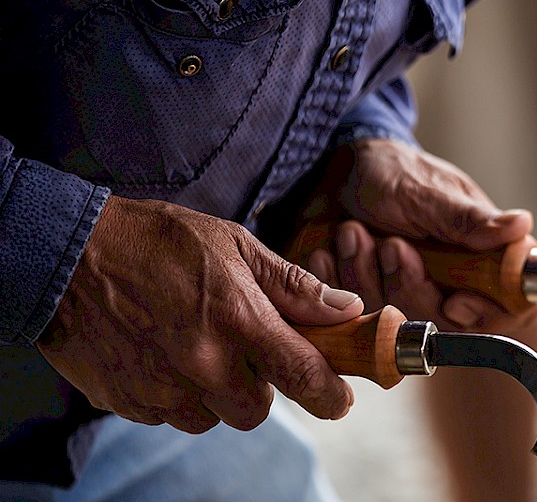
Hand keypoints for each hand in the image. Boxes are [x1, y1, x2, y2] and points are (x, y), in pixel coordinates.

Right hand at [37, 195, 364, 432]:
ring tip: (196, 346)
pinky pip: (169, 416)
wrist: (66, 255)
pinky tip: (163, 354)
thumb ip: (292, 286)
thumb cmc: (156, 242)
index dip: (328, 394)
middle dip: (259, 386)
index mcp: (236, 319)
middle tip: (244, 351)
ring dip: (215, 393)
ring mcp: (160, 387)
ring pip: (211, 418)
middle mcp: (200, 362)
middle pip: (255, 410)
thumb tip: (346, 310)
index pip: (300, 373)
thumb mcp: (234, 245)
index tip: (339, 401)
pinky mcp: (126, 401)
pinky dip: (176, 394)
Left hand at [296, 139, 536, 333]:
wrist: (331, 170)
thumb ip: (467, 219)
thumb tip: (521, 226)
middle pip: (447, 321)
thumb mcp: (426, 192)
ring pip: (397, 319)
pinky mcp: (368, 300)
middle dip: (410, 285)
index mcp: (481, 253)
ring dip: (367, 275)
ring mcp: (407, 293)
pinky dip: (336, 281)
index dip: (485, 314)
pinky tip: (328, 250)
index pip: (508, 305)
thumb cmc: (390, 172)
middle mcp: (451, 281)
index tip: (454, 301)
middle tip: (390, 246)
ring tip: (352, 231)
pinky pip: (352, 315)